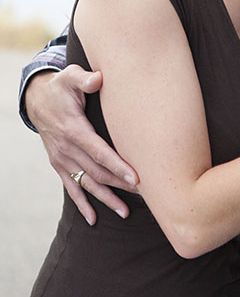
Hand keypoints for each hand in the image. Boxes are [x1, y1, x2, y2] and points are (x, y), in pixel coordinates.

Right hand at [26, 66, 138, 223]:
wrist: (37, 100)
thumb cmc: (61, 87)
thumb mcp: (70, 77)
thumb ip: (84, 79)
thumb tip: (99, 78)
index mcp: (74, 129)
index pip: (99, 151)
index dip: (118, 166)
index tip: (136, 178)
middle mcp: (67, 149)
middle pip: (97, 172)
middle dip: (120, 185)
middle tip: (144, 195)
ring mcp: (62, 159)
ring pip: (87, 183)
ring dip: (106, 199)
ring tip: (125, 212)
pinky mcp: (60, 165)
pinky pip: (71, 188)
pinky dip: (82, 204)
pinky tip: (93, 219)